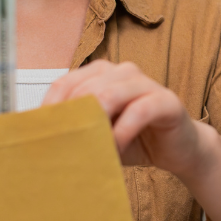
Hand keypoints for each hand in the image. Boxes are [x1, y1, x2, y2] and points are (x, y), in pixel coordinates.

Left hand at [42, 60, 213, 179]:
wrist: (178, 149)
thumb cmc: (135, 138)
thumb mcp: (99, 133)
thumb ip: (78, 129)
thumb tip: (44, 141)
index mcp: (101, 73)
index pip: (65, 83)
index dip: (51, 109)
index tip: (43, 135)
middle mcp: (122, 71)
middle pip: (85, 88)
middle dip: (73, 119)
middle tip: (66, 147)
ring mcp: (145, 83)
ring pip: (110, 94)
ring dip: (96, 125)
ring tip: (91, 149)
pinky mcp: (166, 100)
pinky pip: (139, 111)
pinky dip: (122, 132)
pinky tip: (116, 148)